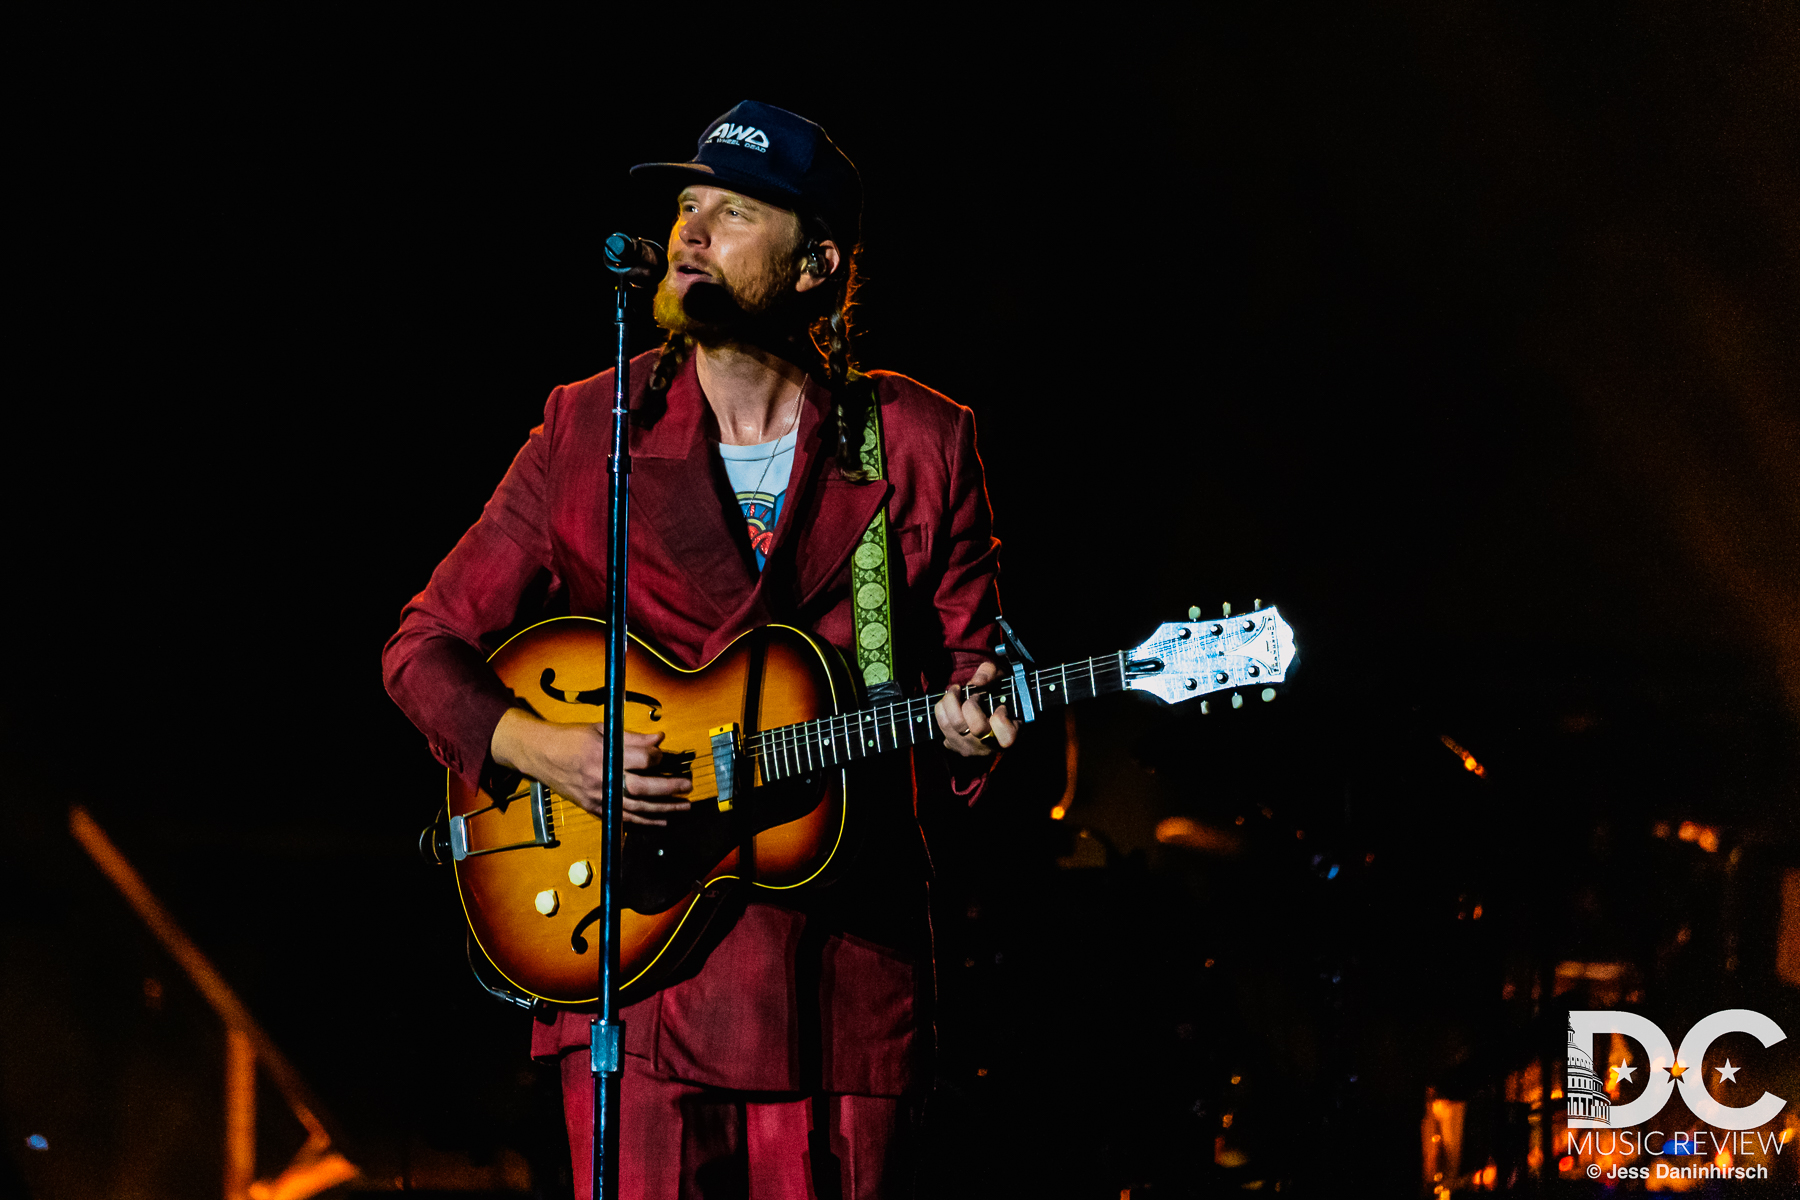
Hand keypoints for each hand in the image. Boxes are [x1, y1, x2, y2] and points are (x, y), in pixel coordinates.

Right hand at [490, 708, 692, 825]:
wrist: (541, 755)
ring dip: (663, 809)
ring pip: (637, 808)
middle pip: (644, 787)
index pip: (643, 759)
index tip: (664, 755)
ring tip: (684, 807)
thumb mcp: (602, 730)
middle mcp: (602, 779)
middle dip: (669, 788)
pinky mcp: (595, 809)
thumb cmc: (571, 738)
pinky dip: (644, 822)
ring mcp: (598, 797)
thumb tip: (659, 739)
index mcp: (605, 755)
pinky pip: (624, 819)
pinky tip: (661, 821)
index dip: (658, 757)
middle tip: (687, 786)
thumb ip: (632, 737)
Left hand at [934, 661, 1018, 757]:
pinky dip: (943, 709)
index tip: (1001, 707)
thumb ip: (991, 673)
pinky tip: (951, 703)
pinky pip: (942, 725)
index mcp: (1009, 735)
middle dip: (972, 704)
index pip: (1007, 736)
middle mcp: (989, 747)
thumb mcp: (999, 676)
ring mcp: (970, 748)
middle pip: (977, 728)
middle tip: (974, 695)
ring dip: (952, 702)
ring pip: (955, 726)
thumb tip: (976, 682)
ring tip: (957, 691)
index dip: (1002, 718)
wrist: (985, 707)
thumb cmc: (996, 692)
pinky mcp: (953, 745)